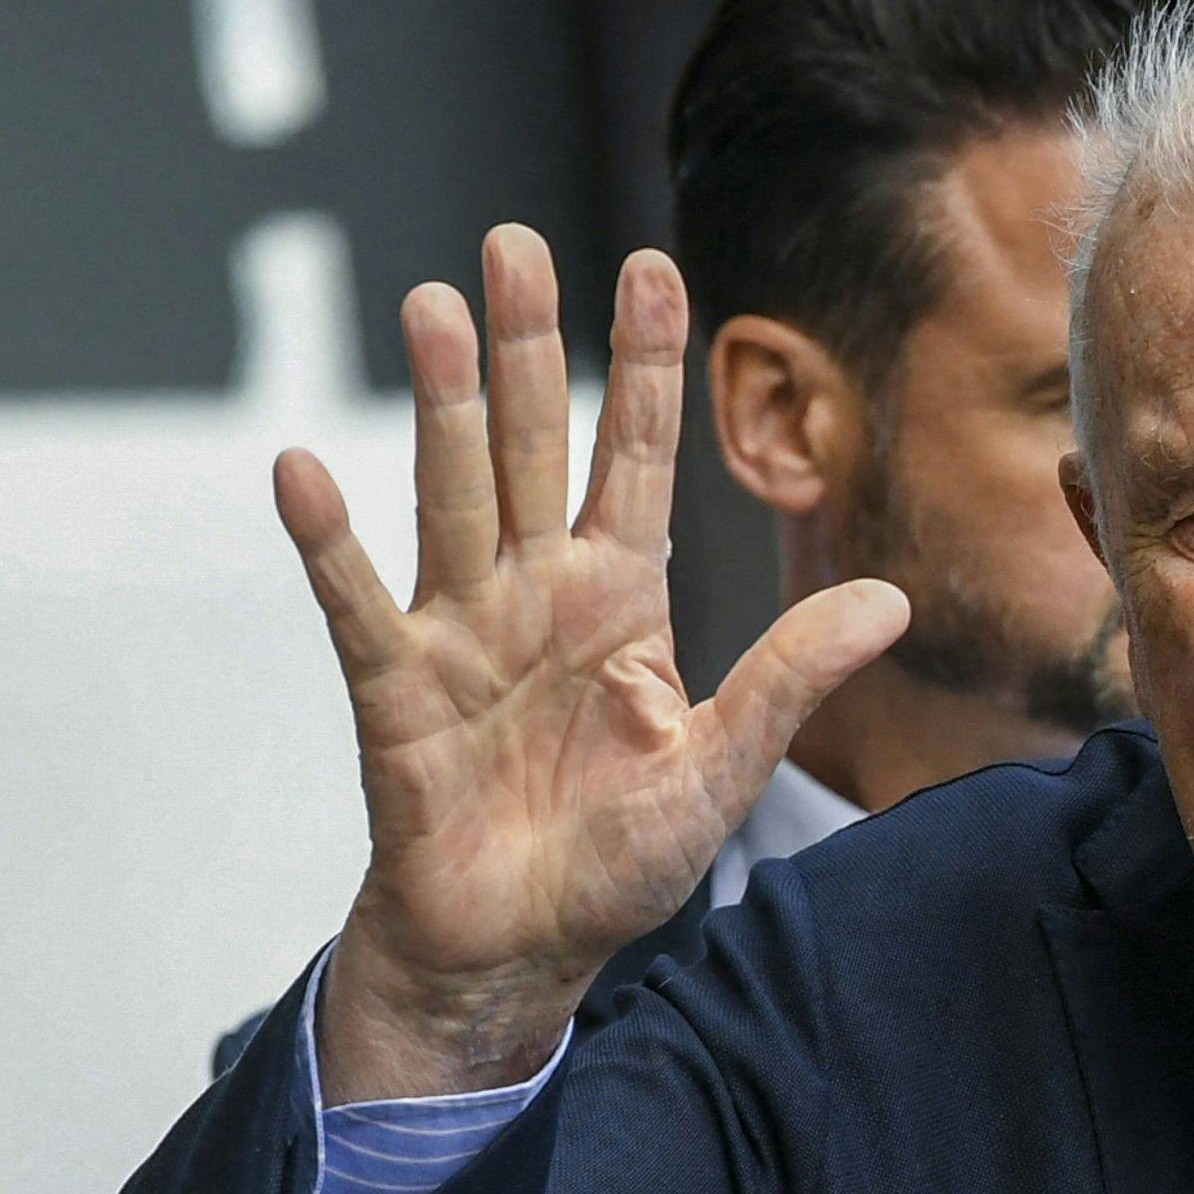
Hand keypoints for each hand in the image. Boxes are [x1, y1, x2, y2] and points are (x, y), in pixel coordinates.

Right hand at [282, 226, 909, 1102]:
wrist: (519, 949)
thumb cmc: (617, 862)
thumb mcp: (722, 768)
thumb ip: (791, 678)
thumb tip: (889, 600)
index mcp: (620, 602)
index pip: (633, 458)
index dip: (641, 365)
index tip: (651, 263)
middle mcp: (534, 595)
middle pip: (528, 446)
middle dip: (523, 348)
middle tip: (513, 243)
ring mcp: (458, 634)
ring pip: (448, 494)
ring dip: (437, 405)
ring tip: (431, 305)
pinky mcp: (395, 692)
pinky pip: (358, 605)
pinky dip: (331, 541)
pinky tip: (304, 468)